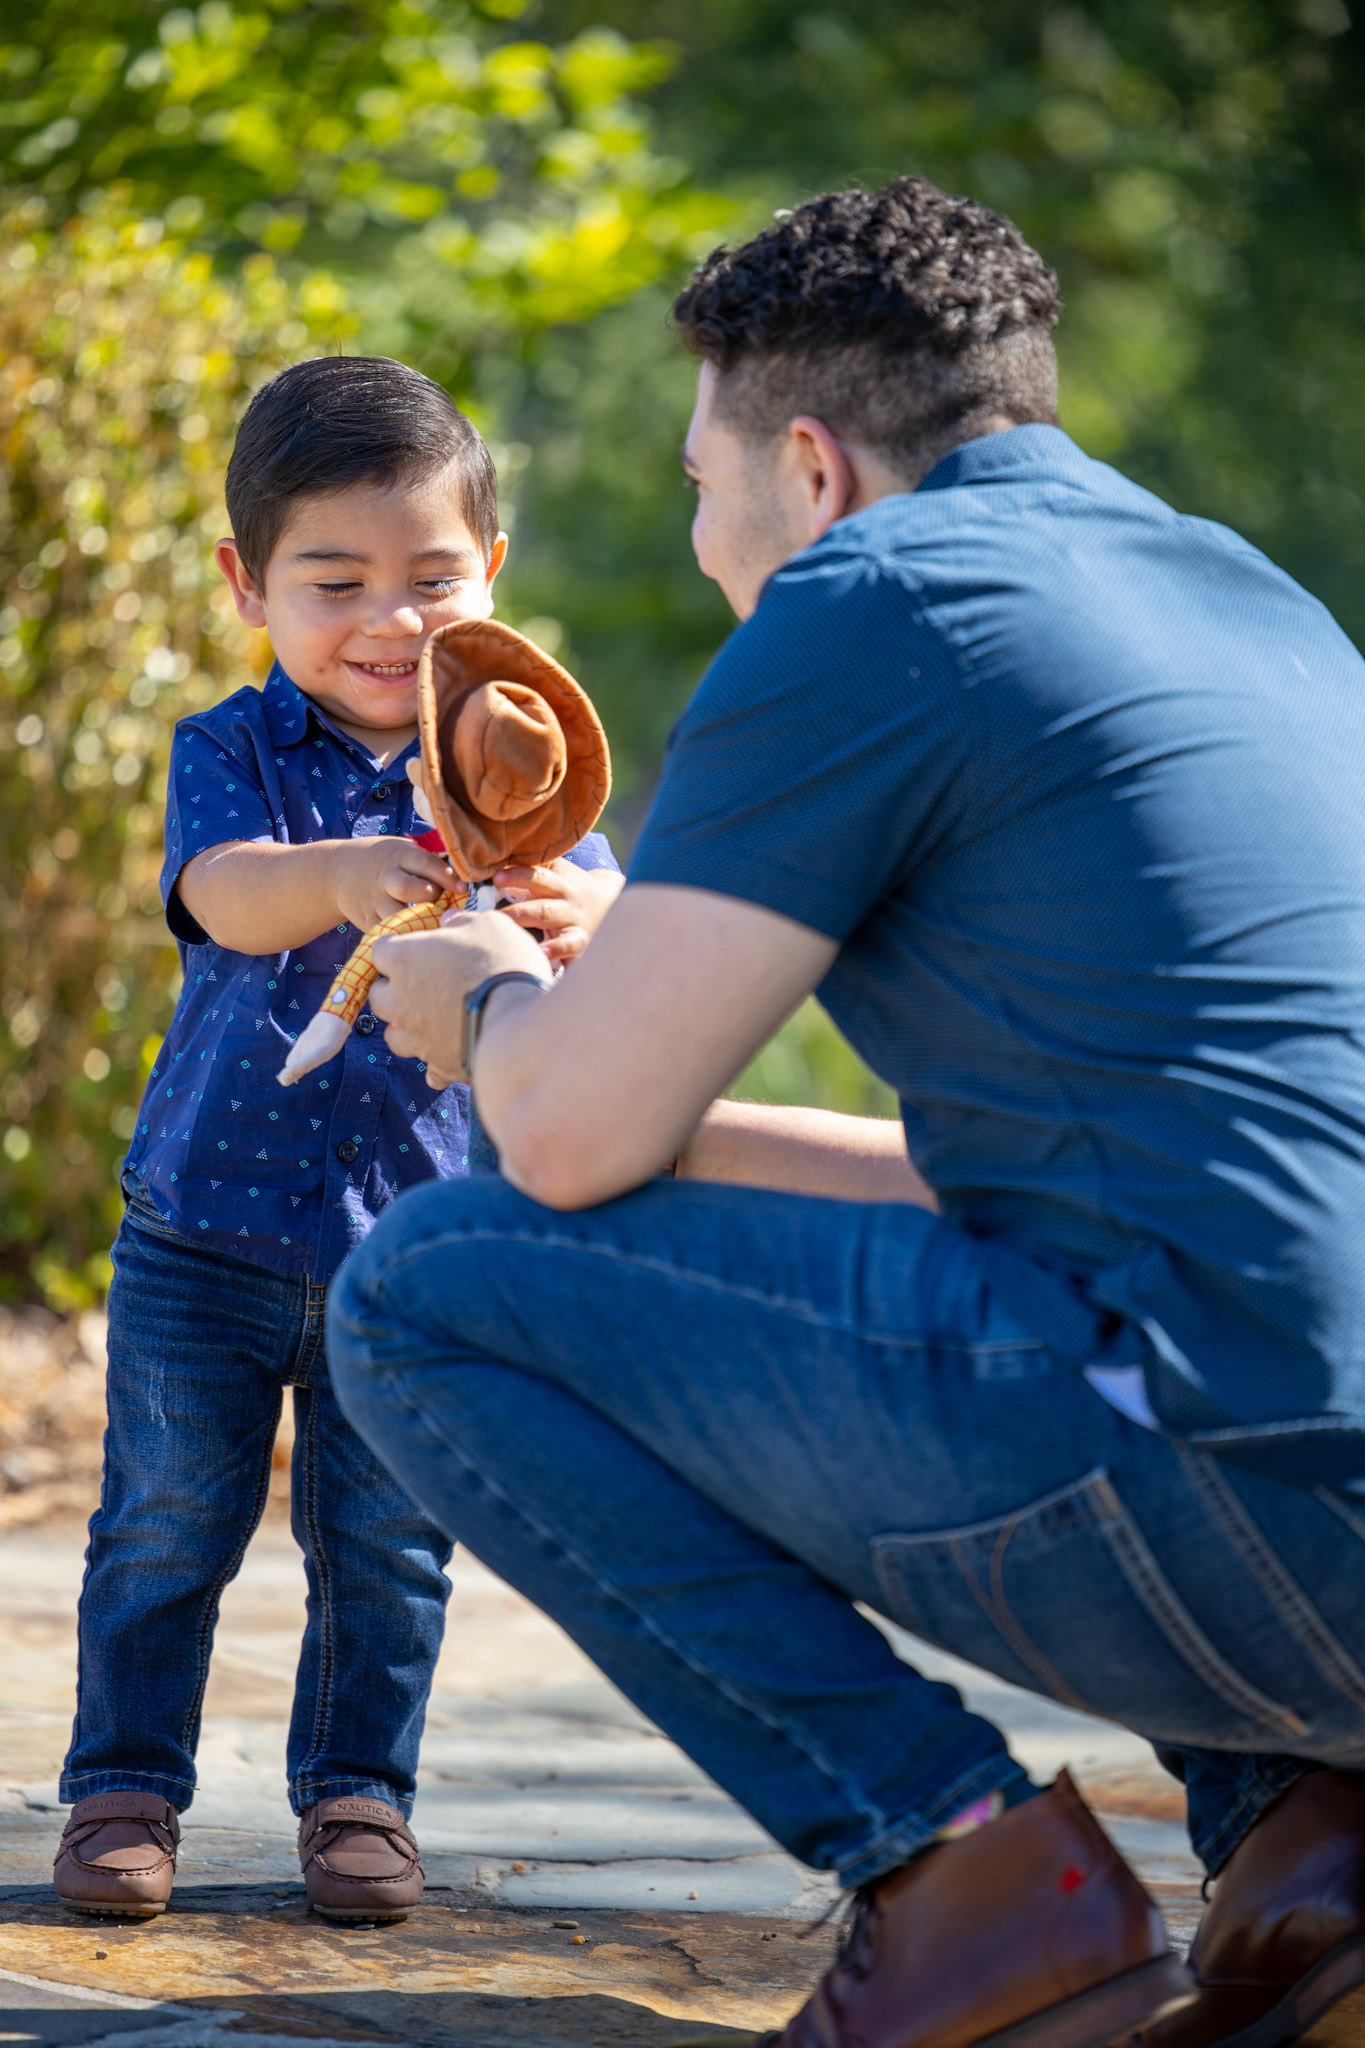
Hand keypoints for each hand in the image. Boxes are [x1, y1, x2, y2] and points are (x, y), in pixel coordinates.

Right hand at [330, 836, 451, 933]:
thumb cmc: (385, 862)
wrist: (338, 872)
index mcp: (397, 855)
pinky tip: (419, 936)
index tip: (463, 888)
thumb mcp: (401, 850)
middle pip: (408, 888)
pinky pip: (388, 932)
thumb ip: (428, 860)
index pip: (424, 863)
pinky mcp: (366, 920)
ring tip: (432, 923)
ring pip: (397, 916)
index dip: (446, 876)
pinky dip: (405, 936)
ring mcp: (373, 900)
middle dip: (430, 896)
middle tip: (441, 902)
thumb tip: (467, 872)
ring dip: (418, 921)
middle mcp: (384, 877)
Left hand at [369, 911, 547, 1085]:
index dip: (399, 948)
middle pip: (380, 995)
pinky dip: (436, 1060)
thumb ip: (462, 921)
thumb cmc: (503, 964)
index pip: (380, 950)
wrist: (521, 1023)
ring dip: (409, 1026)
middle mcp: (398, 1000)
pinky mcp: (436, 1063)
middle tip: (427, 983)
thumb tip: (450, 922)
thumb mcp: (489, 924)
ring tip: (435, 1019)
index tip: (417, 948)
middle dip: (397, 989)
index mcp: (403, 958)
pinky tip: (450, 1053)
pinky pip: (428, 1066)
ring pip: (395, 1033)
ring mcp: (414, 1036)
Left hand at [493, 860, 624, 965]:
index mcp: (556, 875)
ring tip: (502, 924)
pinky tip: (541, 953)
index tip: (495, 876)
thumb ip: (529, 871)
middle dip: (515, 886)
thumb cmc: (569, 890)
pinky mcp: (580, 938)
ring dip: (523, 916)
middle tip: (490, 891)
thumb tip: (488, 866)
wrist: (613, 903)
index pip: (535, 868)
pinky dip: (557, 949)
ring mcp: (573, 916)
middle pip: (539, 885)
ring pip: (547, 913)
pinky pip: (570, 943)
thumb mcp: (556, 875)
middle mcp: (565, 893)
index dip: (516, 871)